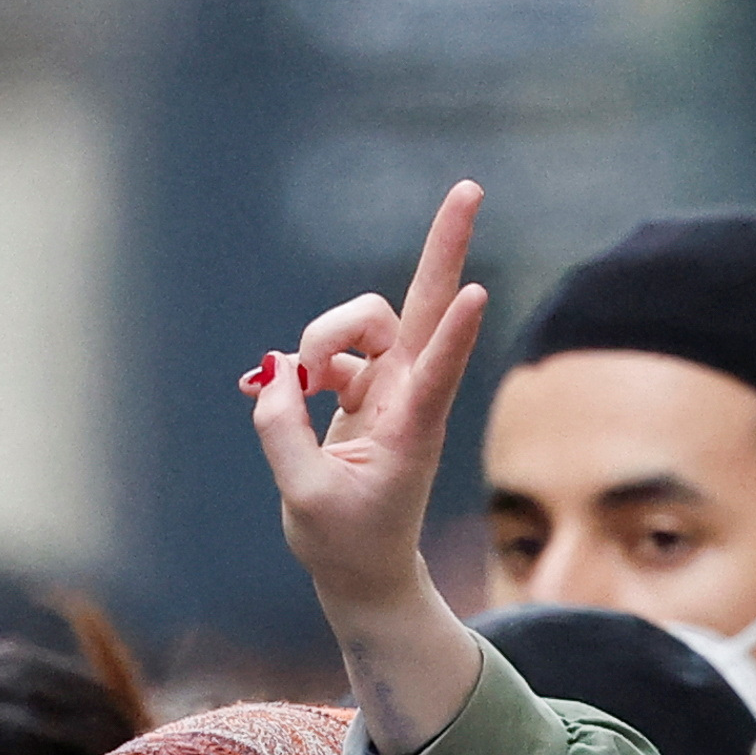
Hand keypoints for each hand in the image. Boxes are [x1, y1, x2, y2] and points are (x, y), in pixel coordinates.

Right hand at [243, 181, 496, 754]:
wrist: (364, 569)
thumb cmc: (346, 545)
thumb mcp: (305, 500)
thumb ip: (281, 433)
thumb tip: (277, 376)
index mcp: (412, 430)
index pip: (436, 372)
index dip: (453, 332)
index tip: (479, 294)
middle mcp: (409, 395)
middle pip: (430, 303)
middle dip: (446, 244)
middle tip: (471, 185)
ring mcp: (389, 384)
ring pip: (358, 322)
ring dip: (323, 339)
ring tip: (305, 387)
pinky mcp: (365, 387)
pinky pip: (330, 347)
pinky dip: (304, 363)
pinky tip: (294, 391)